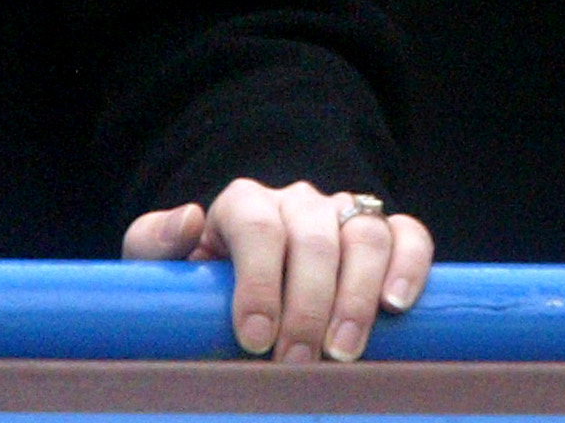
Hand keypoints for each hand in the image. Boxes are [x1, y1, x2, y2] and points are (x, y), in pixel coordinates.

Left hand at [122, 177, 432, 363]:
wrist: (241, 293)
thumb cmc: (200, 287)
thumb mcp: (160, 267)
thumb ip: (155, 242)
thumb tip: (191, 219)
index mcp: (243, 204)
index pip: (256, 225)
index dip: (258, 280)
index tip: (253, 337)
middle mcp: (298, 202)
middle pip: (314, 236)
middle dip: (307, 304)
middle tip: (296, 360)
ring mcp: (344, 216)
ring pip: (366, 234)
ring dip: (358, 296)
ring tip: (343, 352)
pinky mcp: (384, 236)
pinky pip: (409, 235)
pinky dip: (409, 266)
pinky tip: (397, 307)